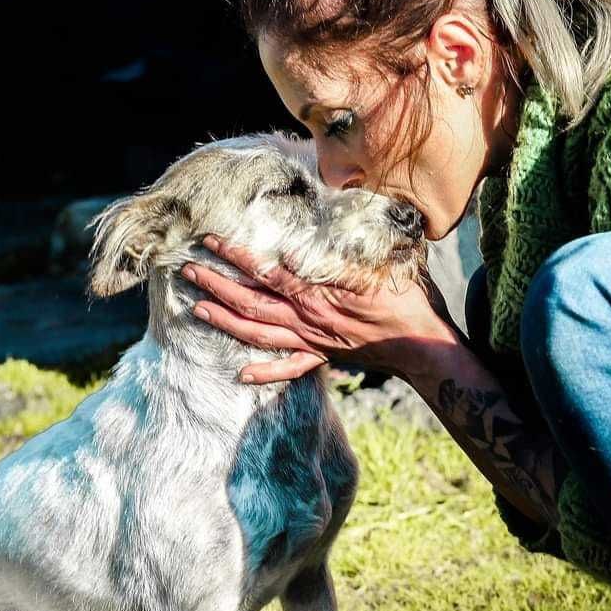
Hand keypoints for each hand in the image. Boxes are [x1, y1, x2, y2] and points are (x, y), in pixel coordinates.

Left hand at [182, 235, 456, 384]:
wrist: (423, 345)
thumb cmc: (406, 299)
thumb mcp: (379, 264)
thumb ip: (344, 252)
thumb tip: (310, 237)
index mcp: (319, 296)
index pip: (268, 274)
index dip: (237, 257)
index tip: (212, 241)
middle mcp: (309, 321)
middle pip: (252, 304)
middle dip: (217, 287)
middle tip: (187, 271)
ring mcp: (313, 342)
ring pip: (260, 333)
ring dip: (226, 322)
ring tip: (196, 309)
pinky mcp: (324, 356)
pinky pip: (289, 368)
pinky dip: (265, 371)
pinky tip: (241, 374)